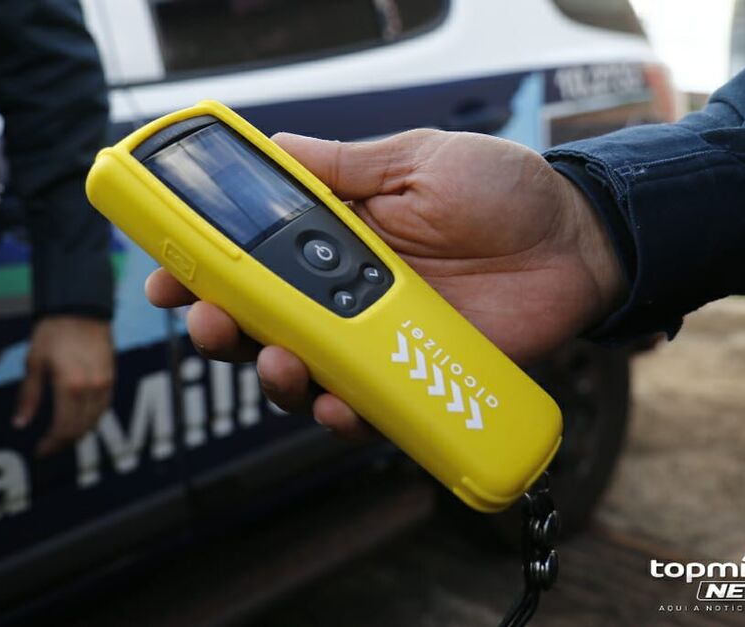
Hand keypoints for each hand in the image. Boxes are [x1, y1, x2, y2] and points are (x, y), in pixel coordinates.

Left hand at [14, 316, 114, 455]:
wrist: (80, 310)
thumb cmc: (53, 333)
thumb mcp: (33, 363)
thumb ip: (28, 396)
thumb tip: (20, 424)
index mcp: (69, 386)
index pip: (63, 428)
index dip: (51, 444)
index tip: (39, 450)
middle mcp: (91, 389)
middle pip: (80, 429)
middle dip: (63, 443)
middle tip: (47, 448)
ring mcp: (104, 384)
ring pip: (94, 421)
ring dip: (78, 434)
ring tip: (61, 437)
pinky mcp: (111, 378)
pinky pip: (103, 408)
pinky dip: (91, 420)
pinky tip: (78, 420)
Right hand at [146, 130, 624, 436]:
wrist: (578, 241)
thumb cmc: (504, 192)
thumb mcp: (417, 161)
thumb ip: (345, 166)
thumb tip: (274, 147)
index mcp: (340, 239)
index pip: (256, 259)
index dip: (205, 272)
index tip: (166, 279)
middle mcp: (349, 294)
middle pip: (264, 325)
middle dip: (221, 331)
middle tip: (207, 324)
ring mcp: (380, 339)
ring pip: (303, 374)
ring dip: (274, 377)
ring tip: (278, 362)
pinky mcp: (415, 377)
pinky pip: (365, 408)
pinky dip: (341, 414)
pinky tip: (336, 405)